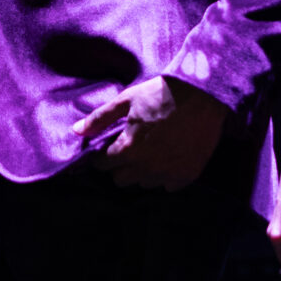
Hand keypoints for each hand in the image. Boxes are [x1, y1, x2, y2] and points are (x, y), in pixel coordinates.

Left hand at [73, 74, 226, 190]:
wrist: (204, 95)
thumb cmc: (162, 93)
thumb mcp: (127, 99)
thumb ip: (100, 118)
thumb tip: (76, 131)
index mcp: (128, 150)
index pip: (102, 164)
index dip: (102, 154)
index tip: (109, 145)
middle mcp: (146, 168)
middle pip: (120, 179)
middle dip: (120, 165)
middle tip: (129, 147)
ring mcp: (168, 174)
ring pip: (143, 184)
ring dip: (142, 171)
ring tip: (150, 151)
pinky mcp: (187, 176)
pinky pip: (167, 186)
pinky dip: (164, 175)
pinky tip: (167, 157)